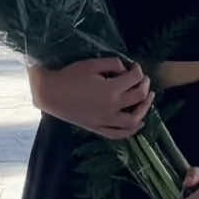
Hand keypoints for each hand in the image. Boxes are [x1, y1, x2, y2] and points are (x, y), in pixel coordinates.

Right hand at [30, 57, 152, 138]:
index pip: (135, 78)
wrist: (50, 94)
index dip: (138, 70)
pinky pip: (119, 133)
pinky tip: (138, 123)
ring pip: (134, 120)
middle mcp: (112, 107)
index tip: (135, 66)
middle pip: (139, 97)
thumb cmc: (69, 76)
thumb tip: (125, 69)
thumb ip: (112, 64)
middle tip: (144, 79)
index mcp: (111, 89)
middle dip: (145, 85)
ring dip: (145, 109)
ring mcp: (105, 120)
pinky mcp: (98, 128)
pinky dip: (131, 130)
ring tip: (148, 99)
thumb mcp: (92, 64)